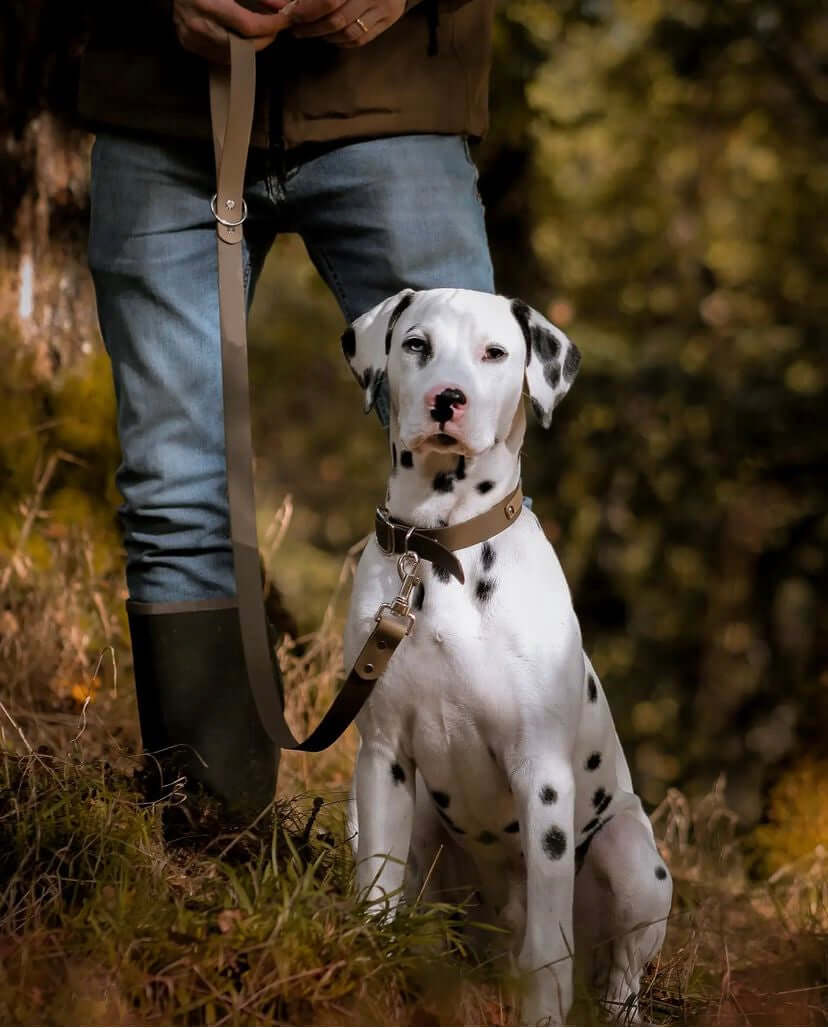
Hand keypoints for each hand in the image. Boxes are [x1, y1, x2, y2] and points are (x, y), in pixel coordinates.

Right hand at [173, 0, 292, 61]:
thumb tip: (282, 6)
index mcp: (209, 4)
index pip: (248, 25)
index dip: (270, 25)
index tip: (285, 19)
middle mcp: (199, 25)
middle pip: (243, 45)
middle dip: (265, 38)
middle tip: (274, 26)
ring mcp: (192, 38)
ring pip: (233, 55)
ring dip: (251, 45)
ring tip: (258, 31)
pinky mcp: (188, 44)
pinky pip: (219, 56)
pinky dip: (234, 49)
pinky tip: (239, 37)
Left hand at [265, 0, 406, 47]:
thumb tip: (280, 4)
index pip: (328, 1)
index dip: (307, 11)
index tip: (291, 15)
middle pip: (336, 20)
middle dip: (312, 28)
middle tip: (297, 29)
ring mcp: (383, 6)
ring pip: (348, 33)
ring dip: (325, 36)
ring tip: (312, 31)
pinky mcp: (389, 18)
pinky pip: (360, 39)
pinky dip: (341, 41)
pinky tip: (330, 35)